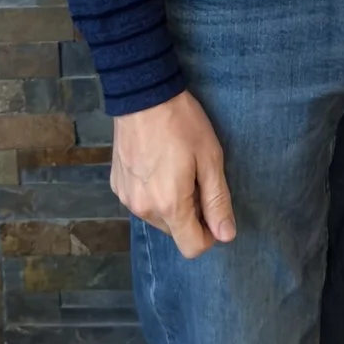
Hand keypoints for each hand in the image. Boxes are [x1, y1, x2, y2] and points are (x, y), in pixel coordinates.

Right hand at [111, 91, 236, 258]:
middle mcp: (144, 209)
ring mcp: (126, 198)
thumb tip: (226, 236)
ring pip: (157, 217)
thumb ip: (217, 201)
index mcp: (170, 205)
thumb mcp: (210, 159)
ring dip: (171, 204)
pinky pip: (141, 202)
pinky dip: (153, 193)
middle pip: (175, 232)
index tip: (213, 211)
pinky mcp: (117, 186)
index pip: (191, 247)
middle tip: (197, 178)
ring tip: (177, 168)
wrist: (142, 96)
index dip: (209, 235)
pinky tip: (157, 164)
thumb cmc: (182, 124)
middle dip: (191, 215)